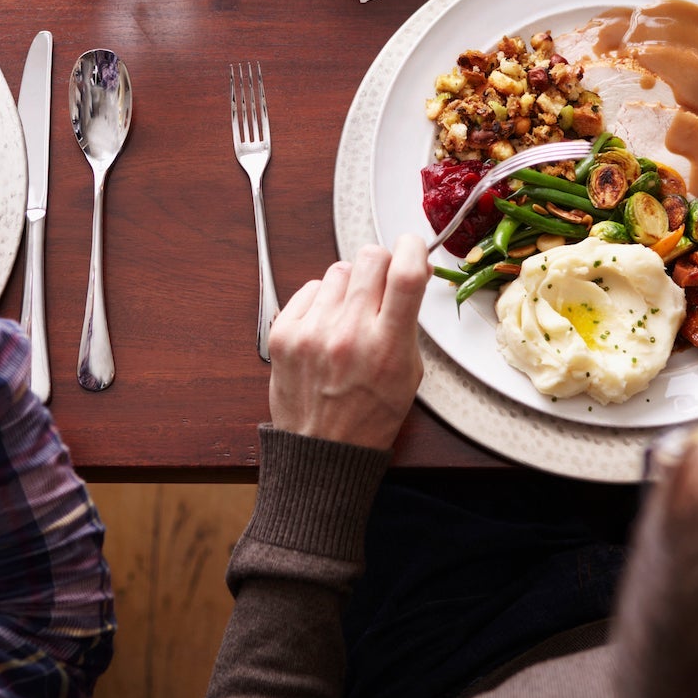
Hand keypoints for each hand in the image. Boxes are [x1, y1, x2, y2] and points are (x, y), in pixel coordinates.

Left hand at [267, 235, 429, 449]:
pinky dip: (321, 301)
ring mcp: (313, 331)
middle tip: (382, 284)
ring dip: (350, 285)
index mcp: (387, 346)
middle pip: (371, 257)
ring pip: (339, 270)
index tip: (412, 247)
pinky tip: (326, 326)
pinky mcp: (284, 333)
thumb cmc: (369, 417)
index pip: (406, 273)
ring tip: (350, 316)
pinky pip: (309, 288)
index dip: (412, 248)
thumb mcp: (408, 375)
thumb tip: (407, 275)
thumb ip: (407, 324)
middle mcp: (348, 333)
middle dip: (382, 263)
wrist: (321, 450)